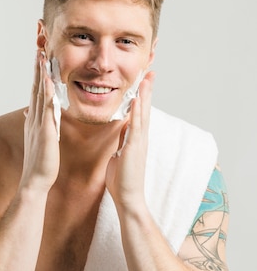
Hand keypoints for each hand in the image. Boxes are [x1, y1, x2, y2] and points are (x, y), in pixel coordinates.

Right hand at [19, 50, 59, 191]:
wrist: (35, 181)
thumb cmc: (41, 164)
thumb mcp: (40, 141)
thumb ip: (38, 126)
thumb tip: (31, 114)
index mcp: (35, 121)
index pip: (36, 93)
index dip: (38, 76)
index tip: (40, 60)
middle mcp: (34, 119)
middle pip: (35, 88)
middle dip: (37, 69)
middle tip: (38, 49)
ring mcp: (38, 124)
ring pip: (38, 94)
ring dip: (40, 75)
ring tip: (41, 57)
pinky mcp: (45, 131)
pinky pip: (46, 108)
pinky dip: (46, 93)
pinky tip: (48, 81)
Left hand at [105, 71, 153, 209]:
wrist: (127, 197)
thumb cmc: (122, 179)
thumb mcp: (120, 154)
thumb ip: (123, 141)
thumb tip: (124, 128)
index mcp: (136, 140)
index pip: (140, 114)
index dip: (142, 98)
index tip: (143, 82)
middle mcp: (140, 139)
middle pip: (145, 110)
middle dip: (147, 91)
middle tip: (150, 73)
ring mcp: (138, 143)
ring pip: (143, 115)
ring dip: (144, 96)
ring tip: (146, 79)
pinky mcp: (133, 149)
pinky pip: (135, 128)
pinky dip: (137, 113)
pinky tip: (136, 101)